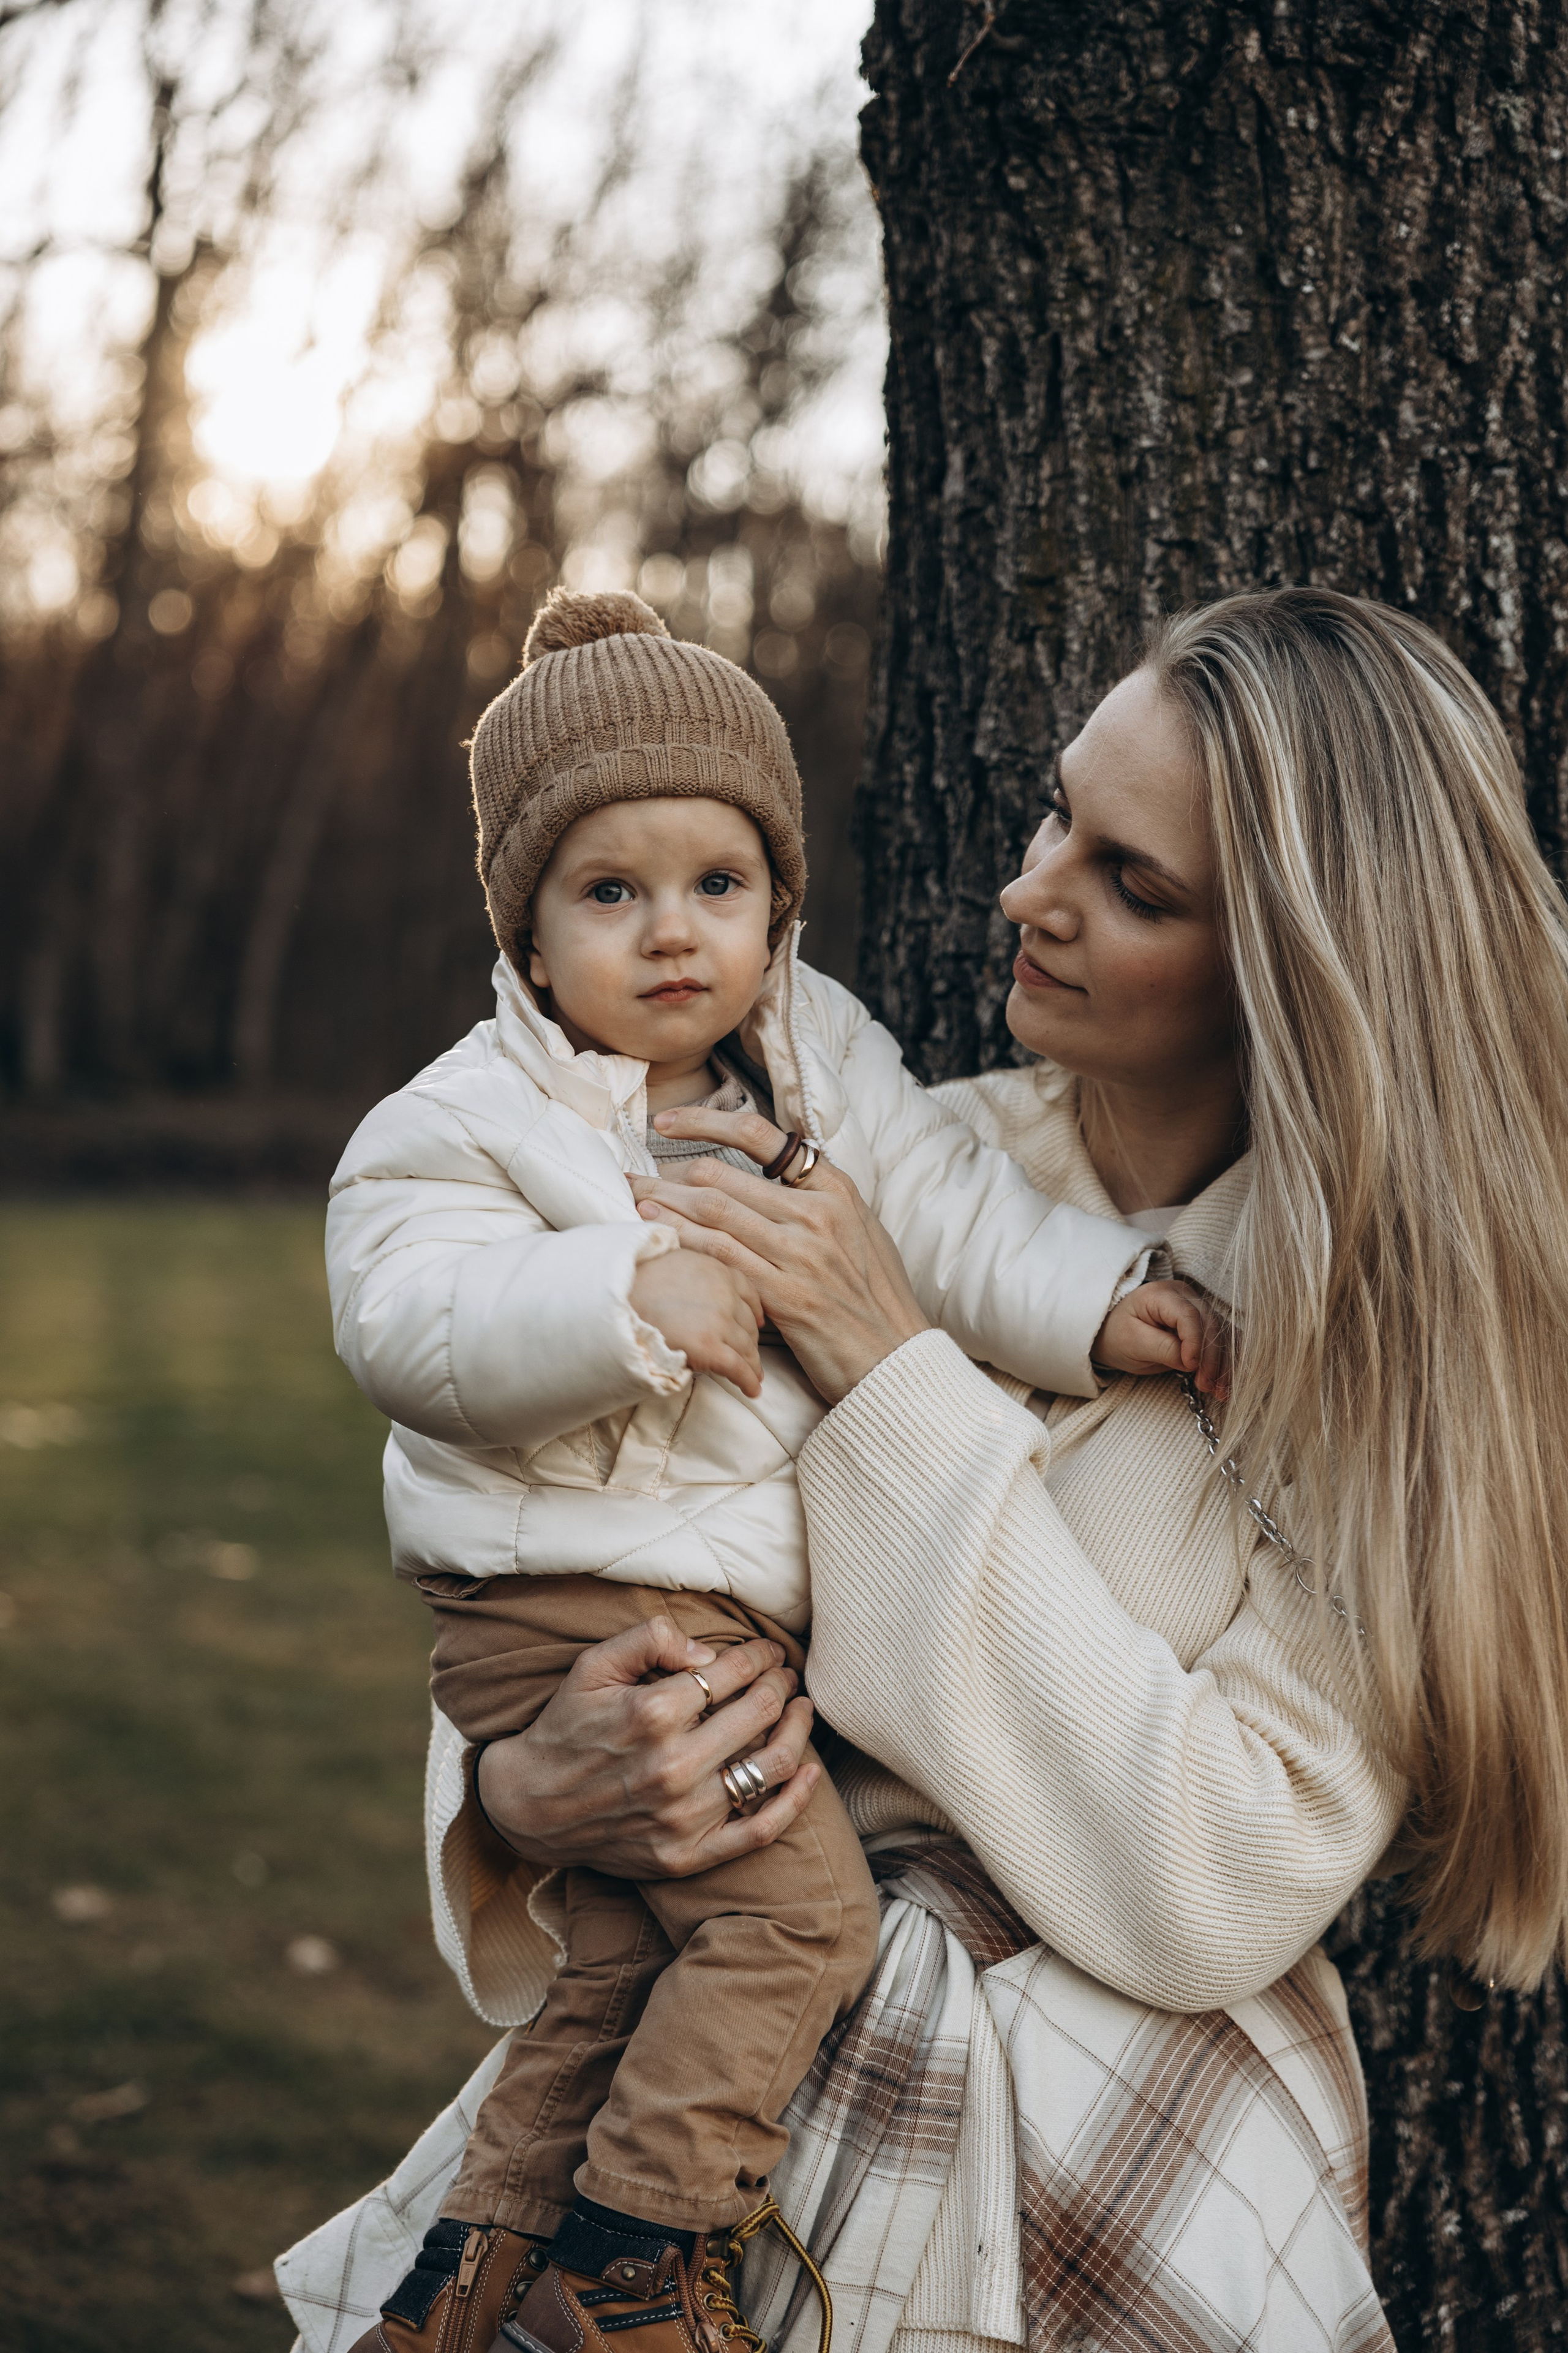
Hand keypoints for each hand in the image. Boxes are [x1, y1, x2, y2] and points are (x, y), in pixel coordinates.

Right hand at [475, 1615, 819, 1877]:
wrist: (529, 1805)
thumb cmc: (565, 1727)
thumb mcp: (593, 1666)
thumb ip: (650, 1639)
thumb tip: (709, 1652)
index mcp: (652, 1713)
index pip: (732, 1673)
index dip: (758, 1655)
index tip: (767, 1650)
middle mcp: (674, 1766)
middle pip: (760, 1712)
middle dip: (780, 1684)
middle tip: (785, 1673)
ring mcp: (684, 1816)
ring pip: (771, 1766)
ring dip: (798, 1730)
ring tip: (801, 1709)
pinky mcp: (688, 1855)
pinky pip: (761, 1829)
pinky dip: (796, 1800)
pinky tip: (812, 1772)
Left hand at [629, 1107, 930, 1404]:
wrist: (897, 1358)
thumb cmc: (875, 1299)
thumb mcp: (860, 1233)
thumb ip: (818, 1202)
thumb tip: (776, 1178)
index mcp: (835, 1189)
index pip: (761, 1135)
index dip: (706, 1121)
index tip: (667, 1123)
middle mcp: (817, 1213)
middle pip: (721, 1175)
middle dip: (666, 1172)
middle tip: (628, 1173)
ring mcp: (800, 1252)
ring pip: (713, 1210)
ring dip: (662, 1202)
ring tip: (628, 1197)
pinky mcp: (785, 1293)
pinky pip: (720, 1255)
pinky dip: (682, 1238)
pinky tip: (652, 1232)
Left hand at [1093, 1279, 1229, 1399]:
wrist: (1115, 1333)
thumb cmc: (1119, 1335)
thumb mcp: (1133, 1343)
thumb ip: (1162, 1349)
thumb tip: (1192, 1362)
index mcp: (1161, 1294)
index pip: (1188, 1315)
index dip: (1194, 1341)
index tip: (1191, 1366)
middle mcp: (1185, 1296)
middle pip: (1210, 1324)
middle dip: (1212, 1358)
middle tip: (1207, 1385)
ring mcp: (1197, 1307)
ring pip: (1223, 1334)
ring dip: (1224, 1364)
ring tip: (1220, 1391)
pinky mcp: (1204, 1323)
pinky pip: (1223, 1340)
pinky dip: (1227, 1361)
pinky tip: (1226, 1382)